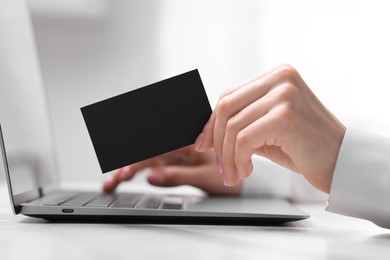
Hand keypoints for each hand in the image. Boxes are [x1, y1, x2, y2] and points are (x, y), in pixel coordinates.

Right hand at [103, 145, 241, 195]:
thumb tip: (150, 177)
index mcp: (189, 139)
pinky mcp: (174, 161)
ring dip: (129, 169)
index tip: (124, 170)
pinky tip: (123, 178)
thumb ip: (177, 176)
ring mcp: (176, 152)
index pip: (157, 144)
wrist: (244, 177)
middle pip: (148, 150)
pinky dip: (138, 172)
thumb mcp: (205, 177)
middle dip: (129, 164)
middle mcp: (180, 142)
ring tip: (113, 182)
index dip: (138, 156)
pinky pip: (153, 165)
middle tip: (115, 180)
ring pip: (147, 158)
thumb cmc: (232, 172)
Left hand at [194, 64, 345, 192]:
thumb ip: (242, 122)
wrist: (341, 162)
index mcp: (277, 75)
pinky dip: (239, 160)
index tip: (204, 144)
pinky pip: (243, 139)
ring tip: (234, 174)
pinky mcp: (284, 116)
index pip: (229, 95)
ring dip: (227, 156)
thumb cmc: (305, 146)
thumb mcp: (268, 127)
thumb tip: (206, 133)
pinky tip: (247, 171)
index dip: (211, 122)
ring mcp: (284, 94)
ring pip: (232, 126)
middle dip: (216, 141)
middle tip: (220, 166)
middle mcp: (280, 79)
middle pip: (226, 107)